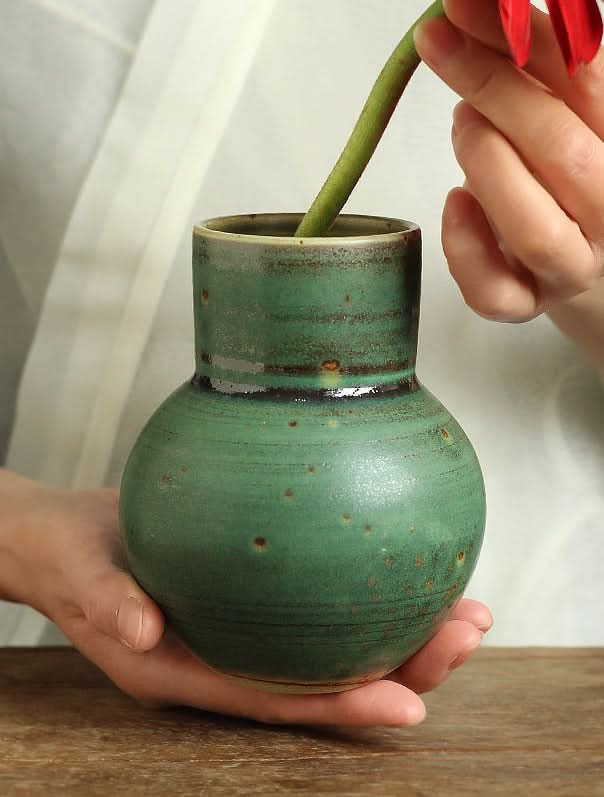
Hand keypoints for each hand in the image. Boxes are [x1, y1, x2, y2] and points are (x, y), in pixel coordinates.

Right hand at [3, 472, 491, 727]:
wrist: (69, 539)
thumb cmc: (71, 558)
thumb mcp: (80, 575)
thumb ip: (109, 602)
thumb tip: (141, 630)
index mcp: (188, 673)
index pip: (277, 702)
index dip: (343, 708)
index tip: (410, 704)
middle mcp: (228, 661)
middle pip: (326, 681)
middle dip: (405, 666)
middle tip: (467, 634)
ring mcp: (245, 633)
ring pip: (335, 646)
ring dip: (406, 632)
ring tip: (467, 609)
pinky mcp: (255, 600)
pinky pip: (318, 608)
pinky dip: (368, 593)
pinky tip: (410, 569)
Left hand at [414, 0, 603, 334]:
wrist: (597, 268)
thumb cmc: (574, 184)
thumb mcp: (572, 121)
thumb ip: (544, 76)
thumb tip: (482, 16)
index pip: (589, 85)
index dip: (531, 38)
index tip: (468, 4)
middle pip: (562, 153)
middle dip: (494, 88)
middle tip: (440, 44)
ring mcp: (573, 266)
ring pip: (535, 232)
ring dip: (487, 166)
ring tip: (462, 123)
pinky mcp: (531, 302)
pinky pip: (496, 293)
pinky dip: (465, 248)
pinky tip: (454, 202)